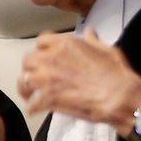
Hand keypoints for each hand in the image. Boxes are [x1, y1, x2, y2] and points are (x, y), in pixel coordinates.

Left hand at [18, 29, 140, 131]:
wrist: (117, 95)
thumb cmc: (115, 72)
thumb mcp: (105, 49)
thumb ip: (91, 40)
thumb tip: (89, 31)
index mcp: (65, 44)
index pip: (42, 41)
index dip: (42, 49)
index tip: (45, 57)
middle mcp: (52, 58)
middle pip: (28, 60)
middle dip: (31, 67)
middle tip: (37, 76)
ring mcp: (47, 79)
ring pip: (23, 80)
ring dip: (26, 87)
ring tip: (31, 94)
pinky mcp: (47, 98)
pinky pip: (30, 105)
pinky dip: (32, 108)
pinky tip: (36, 110)